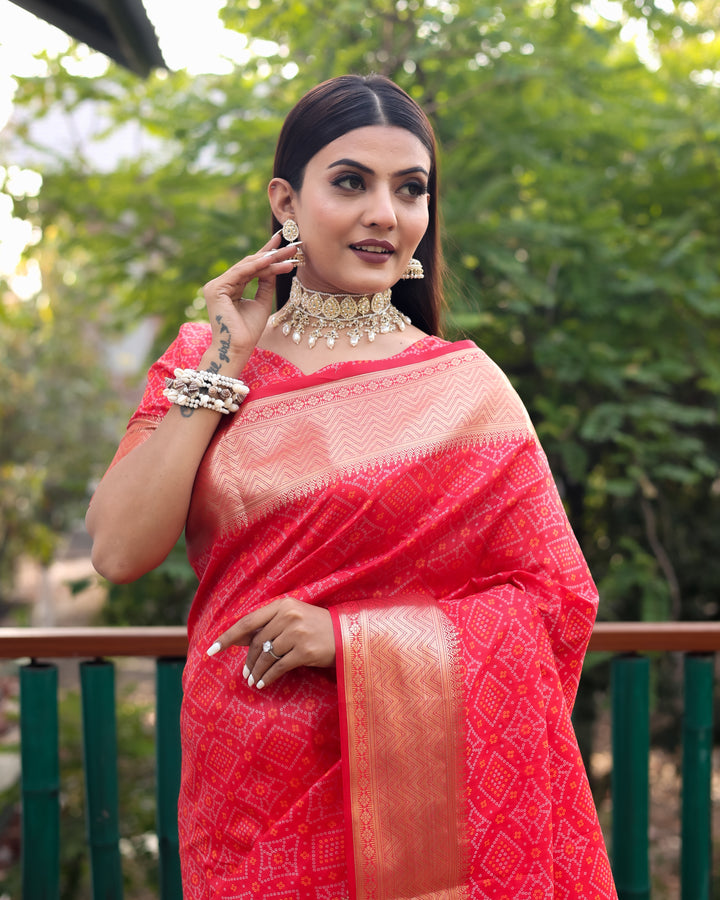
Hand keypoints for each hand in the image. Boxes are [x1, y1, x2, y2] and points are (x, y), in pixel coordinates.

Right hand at [202, 232, 300, 369]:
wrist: (238, 349)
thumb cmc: (249, 332)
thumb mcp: (262, 302)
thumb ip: (266, 283)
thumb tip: (274, 265)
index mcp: (229, 288)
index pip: (251, 268)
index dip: (268, 256)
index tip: (285, 246)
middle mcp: (221, 284)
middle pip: (250, 264)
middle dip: (272, 254)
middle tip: (292, 246)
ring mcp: (216, 286)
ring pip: (247, 267)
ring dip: (269, 260)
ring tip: (288, 253)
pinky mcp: (216, 289)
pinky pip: (240, 273)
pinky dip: (256, 266)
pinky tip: (271, 260)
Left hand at [205, 597, 335, 689]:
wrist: (347, 635)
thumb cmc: (316, 626)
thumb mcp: (293, 617)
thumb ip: (268, 625)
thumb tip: (237, 639)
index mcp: (283, 604)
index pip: (248, 621)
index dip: (228, 637)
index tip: (211, 650)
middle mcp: (288, 616)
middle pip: (257, 642)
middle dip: (247, 661)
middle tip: (244, 674)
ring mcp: (297, 633)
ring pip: (266, 656)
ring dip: (256, 672)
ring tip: (253, 681)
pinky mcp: (305, 651)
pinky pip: (279, 667)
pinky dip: (268, 677)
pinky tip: (264, 683)